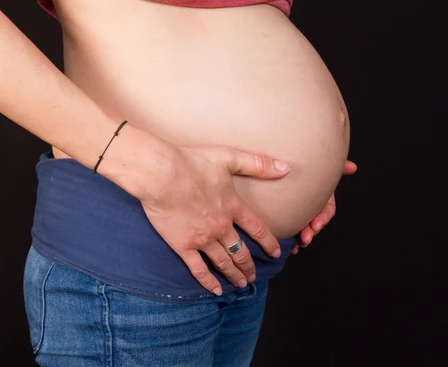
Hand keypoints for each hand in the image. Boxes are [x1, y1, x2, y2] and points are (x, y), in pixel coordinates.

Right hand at [138, 143, 289, 295]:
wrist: (161, 174)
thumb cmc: (192, 162)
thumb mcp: (229, 157)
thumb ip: (258, 164)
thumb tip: (286, 168)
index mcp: (233, 207)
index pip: (257, 229)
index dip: (268, 242)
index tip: (276, 253)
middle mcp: (221, 226)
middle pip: (241, 251)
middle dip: (249, 265)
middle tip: (254, 275)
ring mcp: (203, 239)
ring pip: (223, 262)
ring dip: (234, 275)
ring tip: (241, 284)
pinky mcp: (183, 246)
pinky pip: (199, 269)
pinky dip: (208, 281)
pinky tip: (215, 290)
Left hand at [291, 160, 357, 254]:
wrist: (281, 164)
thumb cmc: (304, 161)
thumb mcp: (319, 165)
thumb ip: (335, 167)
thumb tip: (352, 167)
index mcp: (320, 195)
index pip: (326, 210)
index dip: (322, 218)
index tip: (315, 225)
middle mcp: (311, 204)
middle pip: (314, 222)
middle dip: (310, 232)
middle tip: (304, 238)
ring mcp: (300, 210)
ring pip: (303, 228)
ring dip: (302, 238)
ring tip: (296, 244)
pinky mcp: (285, 213)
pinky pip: (289, 228)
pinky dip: (290, 238)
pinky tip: (288, 246)